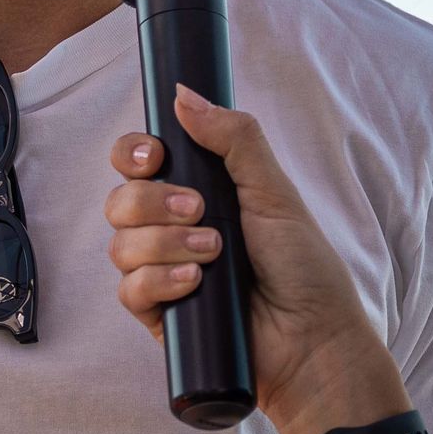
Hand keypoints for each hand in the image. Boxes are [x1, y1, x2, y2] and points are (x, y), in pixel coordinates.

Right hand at [106, 87, 403, 433]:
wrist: (312, 339)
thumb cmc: (304, 266)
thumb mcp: (274, 191)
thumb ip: (234, 138)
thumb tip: (183, 94)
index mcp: (198, 192)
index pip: (137, 162)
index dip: (133, 154)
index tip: (154, 156)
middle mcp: (174, 229)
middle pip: (120, 200)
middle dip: (153, 201)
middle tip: (198, 209)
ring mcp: (164, 273)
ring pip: (121, 244)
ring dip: (165, 244)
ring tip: (212, 255)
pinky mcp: (160, 314)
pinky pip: (128, 290)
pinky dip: (159, 282)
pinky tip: (195, 284)